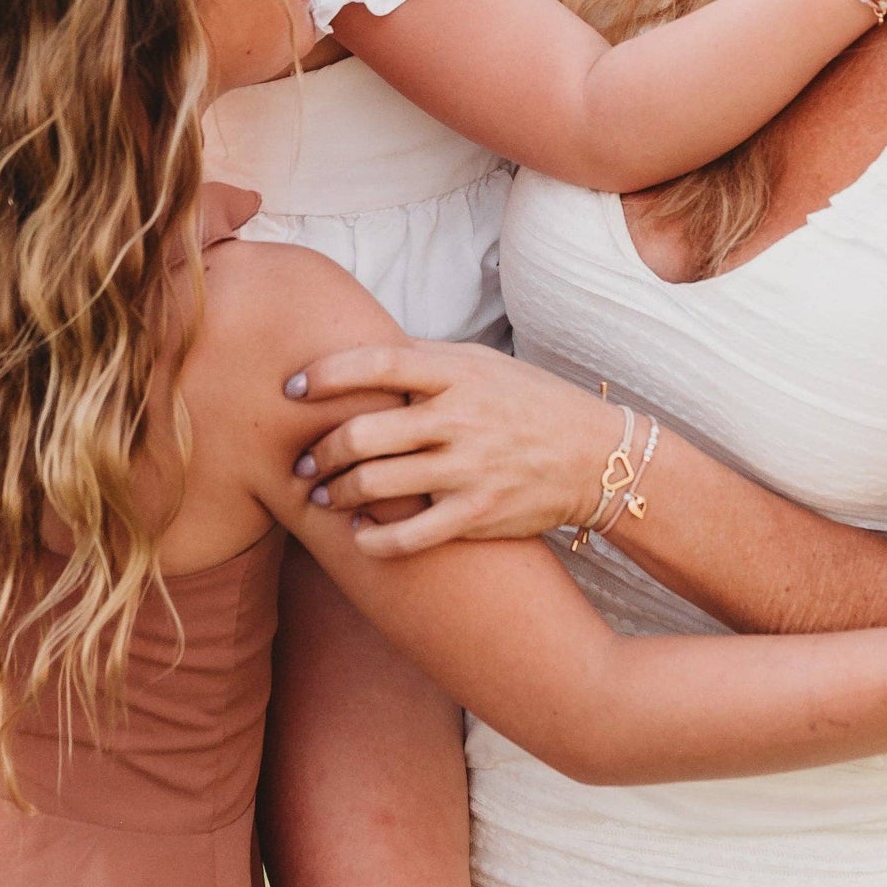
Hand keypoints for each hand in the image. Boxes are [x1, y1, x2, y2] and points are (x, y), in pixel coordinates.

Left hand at [283, 343, 622, 556]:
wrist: (593, 456)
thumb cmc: (530, 402)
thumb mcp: (485, 364)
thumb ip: (427, 359)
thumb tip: (365, 348)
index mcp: (460, 374)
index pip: (380, 364)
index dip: (328, 373)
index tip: (293, 386)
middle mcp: (462, 419)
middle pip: (366, 432)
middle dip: (323, 449)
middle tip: (306, 459)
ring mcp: (470, 469)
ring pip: (378, 485)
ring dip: (337, 492)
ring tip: (324, 494)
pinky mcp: (478, 515)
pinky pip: (410, 536)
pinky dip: (373, 538)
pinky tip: (359, 532)